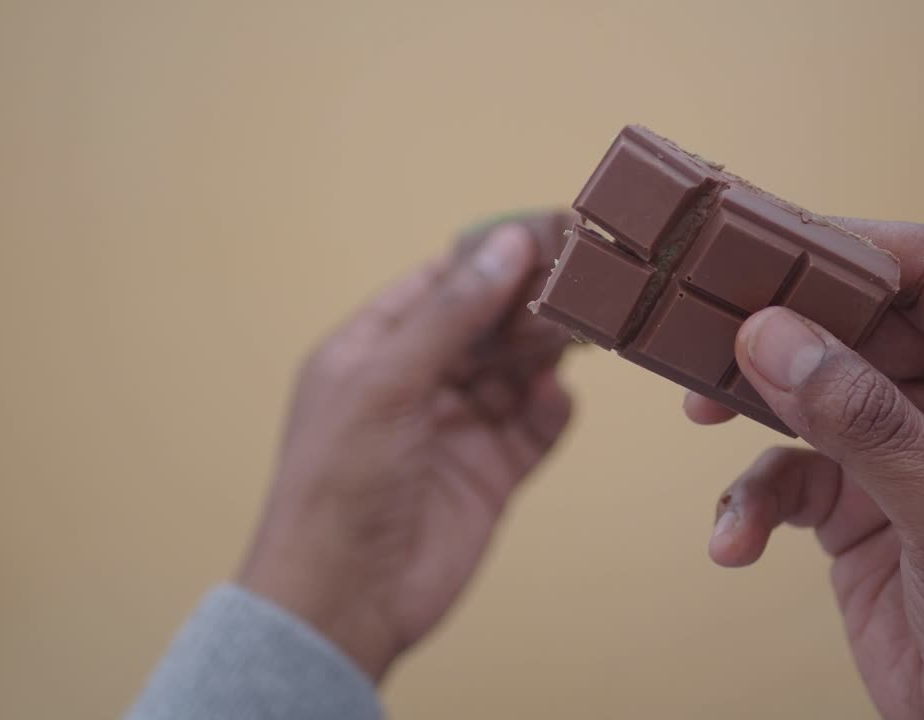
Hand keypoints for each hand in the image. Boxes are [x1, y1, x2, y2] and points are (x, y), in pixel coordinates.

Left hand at [239, 222, 572, 681]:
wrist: (344, 601)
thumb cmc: (339, 485)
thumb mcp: (386, 383)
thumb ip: (451, 314)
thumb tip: (506, 244)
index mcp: (372, 351)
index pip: (438, 285)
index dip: (489, 258)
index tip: (545, 231)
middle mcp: (416, 384)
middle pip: (486, 325)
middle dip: (528, 304)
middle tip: (582, 278)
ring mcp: (456, 430)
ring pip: (515, 373)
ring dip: (546, 353)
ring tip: (583, 329)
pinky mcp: (491, 474)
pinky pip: (534, 428)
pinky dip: (550, 410)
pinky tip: (555, 399)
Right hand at [686, 222, 923, 718]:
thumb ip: (868, 426)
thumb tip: (772, 334)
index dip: (849, 252)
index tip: (760, 248)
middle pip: (861, 319)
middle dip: (784, 328)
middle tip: (704, 319)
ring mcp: (912, 445)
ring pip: (815, 385)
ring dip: (753, 401)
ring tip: (698, 411)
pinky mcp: (862, 497)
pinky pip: (791, 466)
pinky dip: (755, 497)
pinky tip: (736, 541)